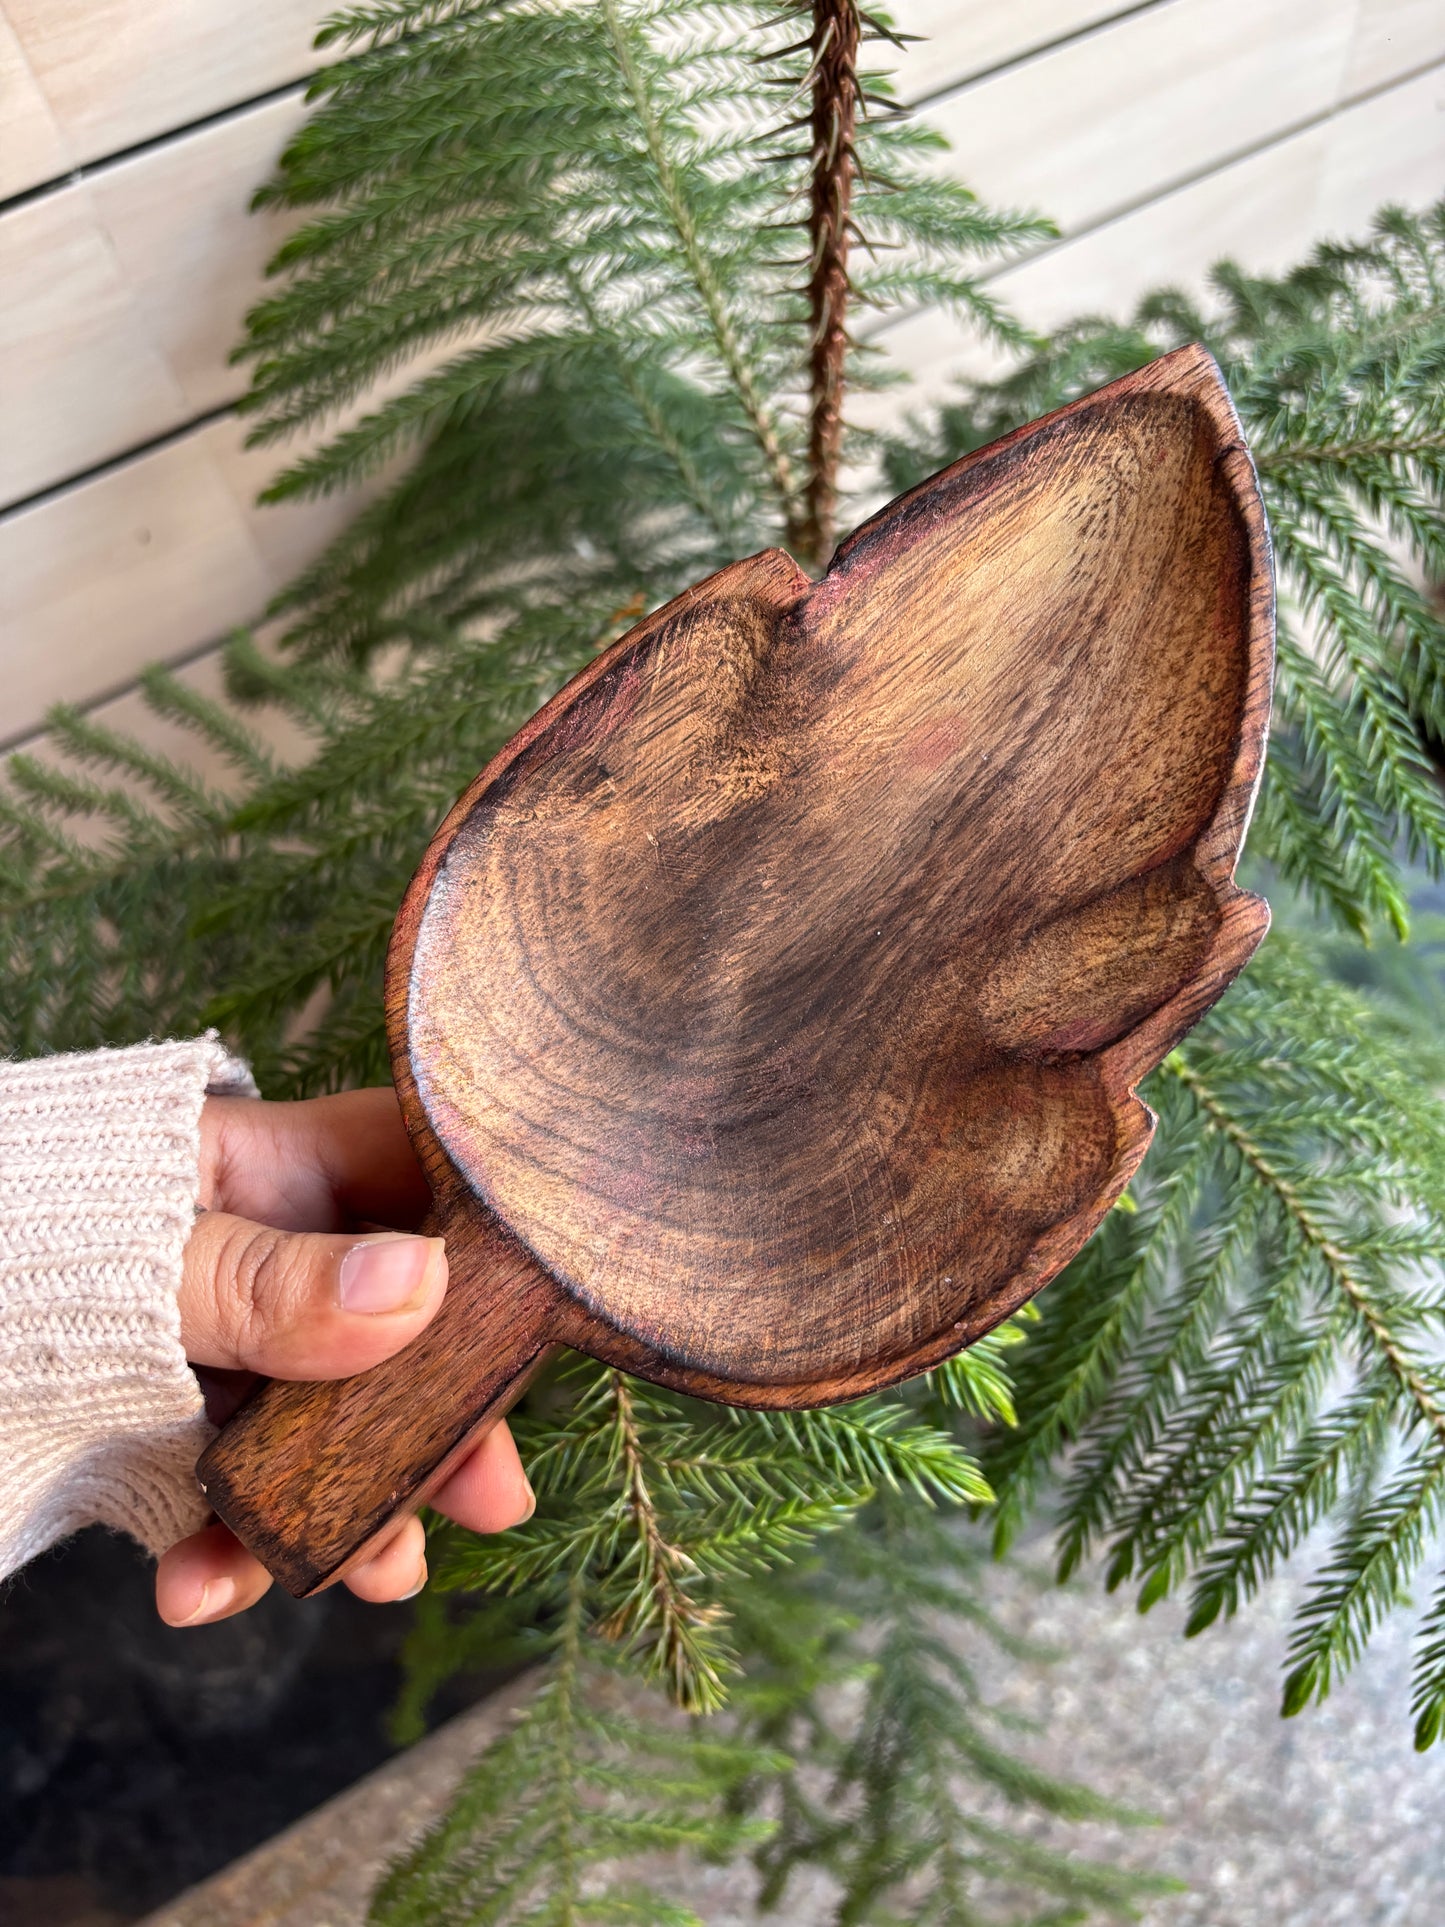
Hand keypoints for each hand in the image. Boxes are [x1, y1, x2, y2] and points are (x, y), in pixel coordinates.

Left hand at [155, 1087, 532, 1626]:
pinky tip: (198, 1588)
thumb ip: (270, 1277)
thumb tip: (422, 1286)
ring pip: (325, 1425)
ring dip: (350, 1509)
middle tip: (490, 1497)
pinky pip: (228, 1491)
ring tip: (372, 1577)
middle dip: (441, 1419)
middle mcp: (272, 1253)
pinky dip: (226, 1549)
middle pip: (398, 1329)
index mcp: (275, 1164)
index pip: (421, 1185)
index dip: (494, 1257)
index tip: (542, 1331)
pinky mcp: (173, 1429)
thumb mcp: (138, 1249)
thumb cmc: (13, 1228)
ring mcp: (228, 1345)